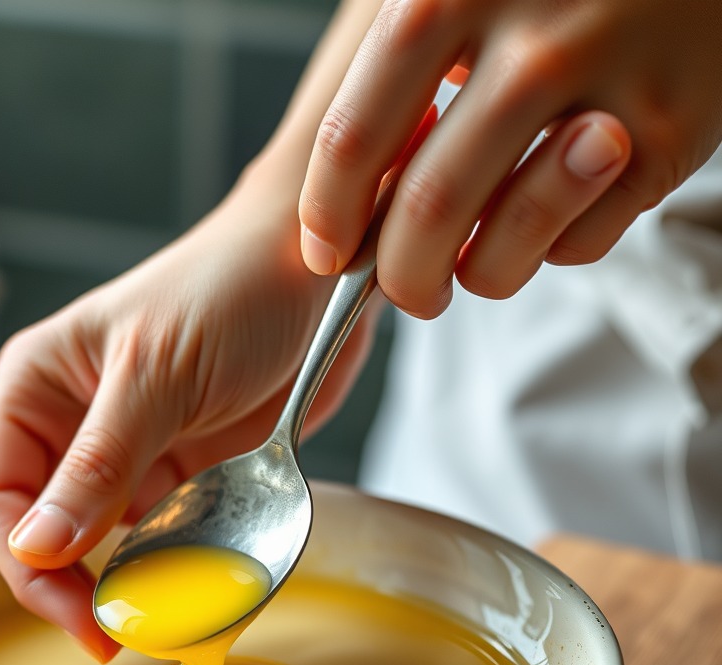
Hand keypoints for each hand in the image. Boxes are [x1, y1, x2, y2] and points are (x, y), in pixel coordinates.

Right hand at [0, 176, 378, 658]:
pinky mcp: (181, 474)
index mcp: (36, 388)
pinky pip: (166, 536)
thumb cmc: (226, 289)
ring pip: (106, 542)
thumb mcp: (154, 374)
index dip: (25, 563)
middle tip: (112, 632)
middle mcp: (72, 427)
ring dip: (128, 580)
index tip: (74, 612)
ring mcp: (129, 455)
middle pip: (44, 530)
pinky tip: (196, 585)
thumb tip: (34, 547)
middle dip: (71, 584)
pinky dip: (178, 565)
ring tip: (159, 616)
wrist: (313, 272)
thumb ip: (97, 463)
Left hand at [299, 0, 721, 317]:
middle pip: (426, 209)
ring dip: (477, 277)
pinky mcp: (672, 137)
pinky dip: (549, 250)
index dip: (329, 215)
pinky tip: (550, 209)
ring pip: (504, 246)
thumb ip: (396, 73)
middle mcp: (531, 44)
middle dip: (403, 275)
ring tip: (473, 264)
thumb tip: (341, 190)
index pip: (354, 138)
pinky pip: (579, 245)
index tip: (327, 253)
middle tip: (407, 286)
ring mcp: (609, 90)